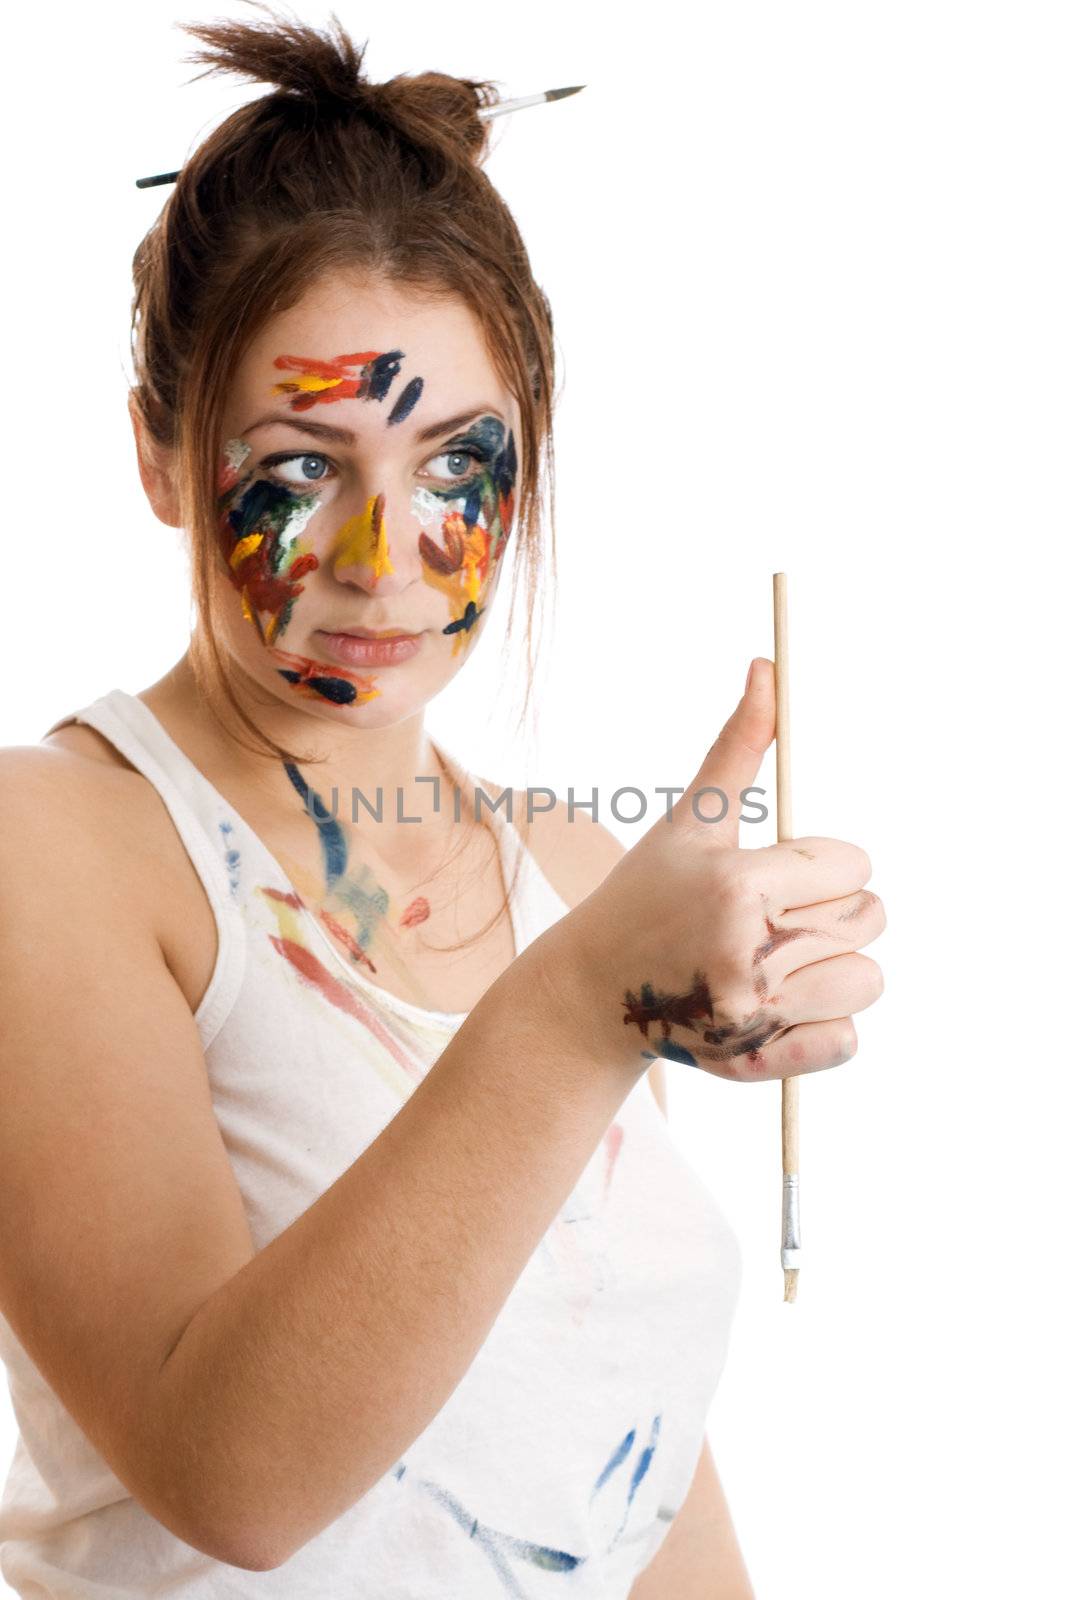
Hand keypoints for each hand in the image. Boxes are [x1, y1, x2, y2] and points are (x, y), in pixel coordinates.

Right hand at [544, 658, 885, 1080]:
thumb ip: (739, 747)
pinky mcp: (757, 1060)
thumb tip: (769, 667)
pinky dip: (828, 1026)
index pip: (852, 863)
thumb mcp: (688, 823)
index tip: (784, 874)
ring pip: (868, 979)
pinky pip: (849, 1039)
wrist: (589, 997)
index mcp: (737, 885)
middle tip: (779, 918)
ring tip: (780, 962)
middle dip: (834, 911)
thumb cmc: (642, 898)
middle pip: (870, 918)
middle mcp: (748, 952)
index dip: (825, 864)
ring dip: (837, 967)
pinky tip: (782, 1005)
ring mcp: (753, 1013)